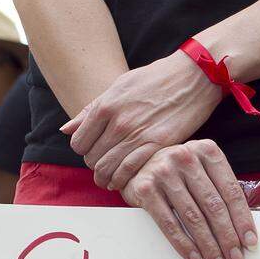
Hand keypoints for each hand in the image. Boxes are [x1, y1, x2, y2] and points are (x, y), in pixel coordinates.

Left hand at [63, 51, 222, 190]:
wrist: (193, 77)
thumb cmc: (157, 79)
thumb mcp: (119, 86)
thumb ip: (92, 108)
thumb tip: (66, 129)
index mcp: (106, 105)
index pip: (79, 141)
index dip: (83, 150)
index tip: (92, 151)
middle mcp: (118, 121)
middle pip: (91, 158)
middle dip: (94, 165)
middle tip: (102, 166)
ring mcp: (137, 135)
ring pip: (107, 168)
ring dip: (105, 178)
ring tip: (109, 179)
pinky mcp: (157, 145)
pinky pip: (129, 171)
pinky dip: (122, 180)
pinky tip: (122, 181)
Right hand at [120, 140, 256, 258]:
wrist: (134, 164)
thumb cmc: (177, 173)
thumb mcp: (201, 171)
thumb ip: (220, 191)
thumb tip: (244, 231)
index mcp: (207, 151)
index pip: (231, 191)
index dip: (243, 220)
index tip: (251, 243)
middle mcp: (186, 158)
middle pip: (213, 206)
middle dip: (228, 238)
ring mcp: (164, 172)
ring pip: (193, 218)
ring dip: (209, 246)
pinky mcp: (145, 189)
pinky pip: (169, 224)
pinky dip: (184, 245)